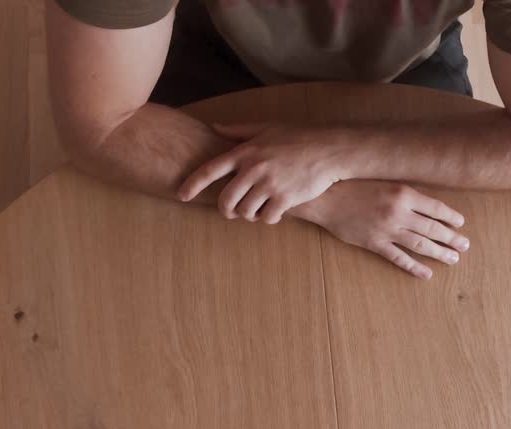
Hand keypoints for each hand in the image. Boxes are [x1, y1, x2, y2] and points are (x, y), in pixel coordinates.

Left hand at [177, 123, 350, 223]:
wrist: (329, 149)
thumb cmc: (297, 137)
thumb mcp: (266, 128)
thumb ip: (238, 131)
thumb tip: (214, 127)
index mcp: (246, 152)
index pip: (210, 170)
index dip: (192, 184)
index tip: (181, 195)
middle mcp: (254, 169)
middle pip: (226, 200)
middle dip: (226, 210)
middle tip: (232, 212)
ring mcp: (269, 185)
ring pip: (246, 212)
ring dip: (249, 216)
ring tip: (257, 211)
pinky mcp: (285, 199)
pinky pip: (267, 218)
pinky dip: (268, 219)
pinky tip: (275, 213)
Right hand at [294, 181, 468, 279]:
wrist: (326, 198)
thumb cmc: (353, 185)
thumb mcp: (383, 181)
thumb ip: (404, 193)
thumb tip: (426, 204)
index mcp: (403, 194)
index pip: (436, 208)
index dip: (451, 217)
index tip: (460, 224)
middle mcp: (398, 213)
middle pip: (432, 228)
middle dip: (451, 238)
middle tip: (464, 246)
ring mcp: (387, 230)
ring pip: (420, 244)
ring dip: (439, 253)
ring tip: (453, 259)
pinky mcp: (374, 244)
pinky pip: (399, 258)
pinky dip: (414, 267)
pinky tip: (426, 273)